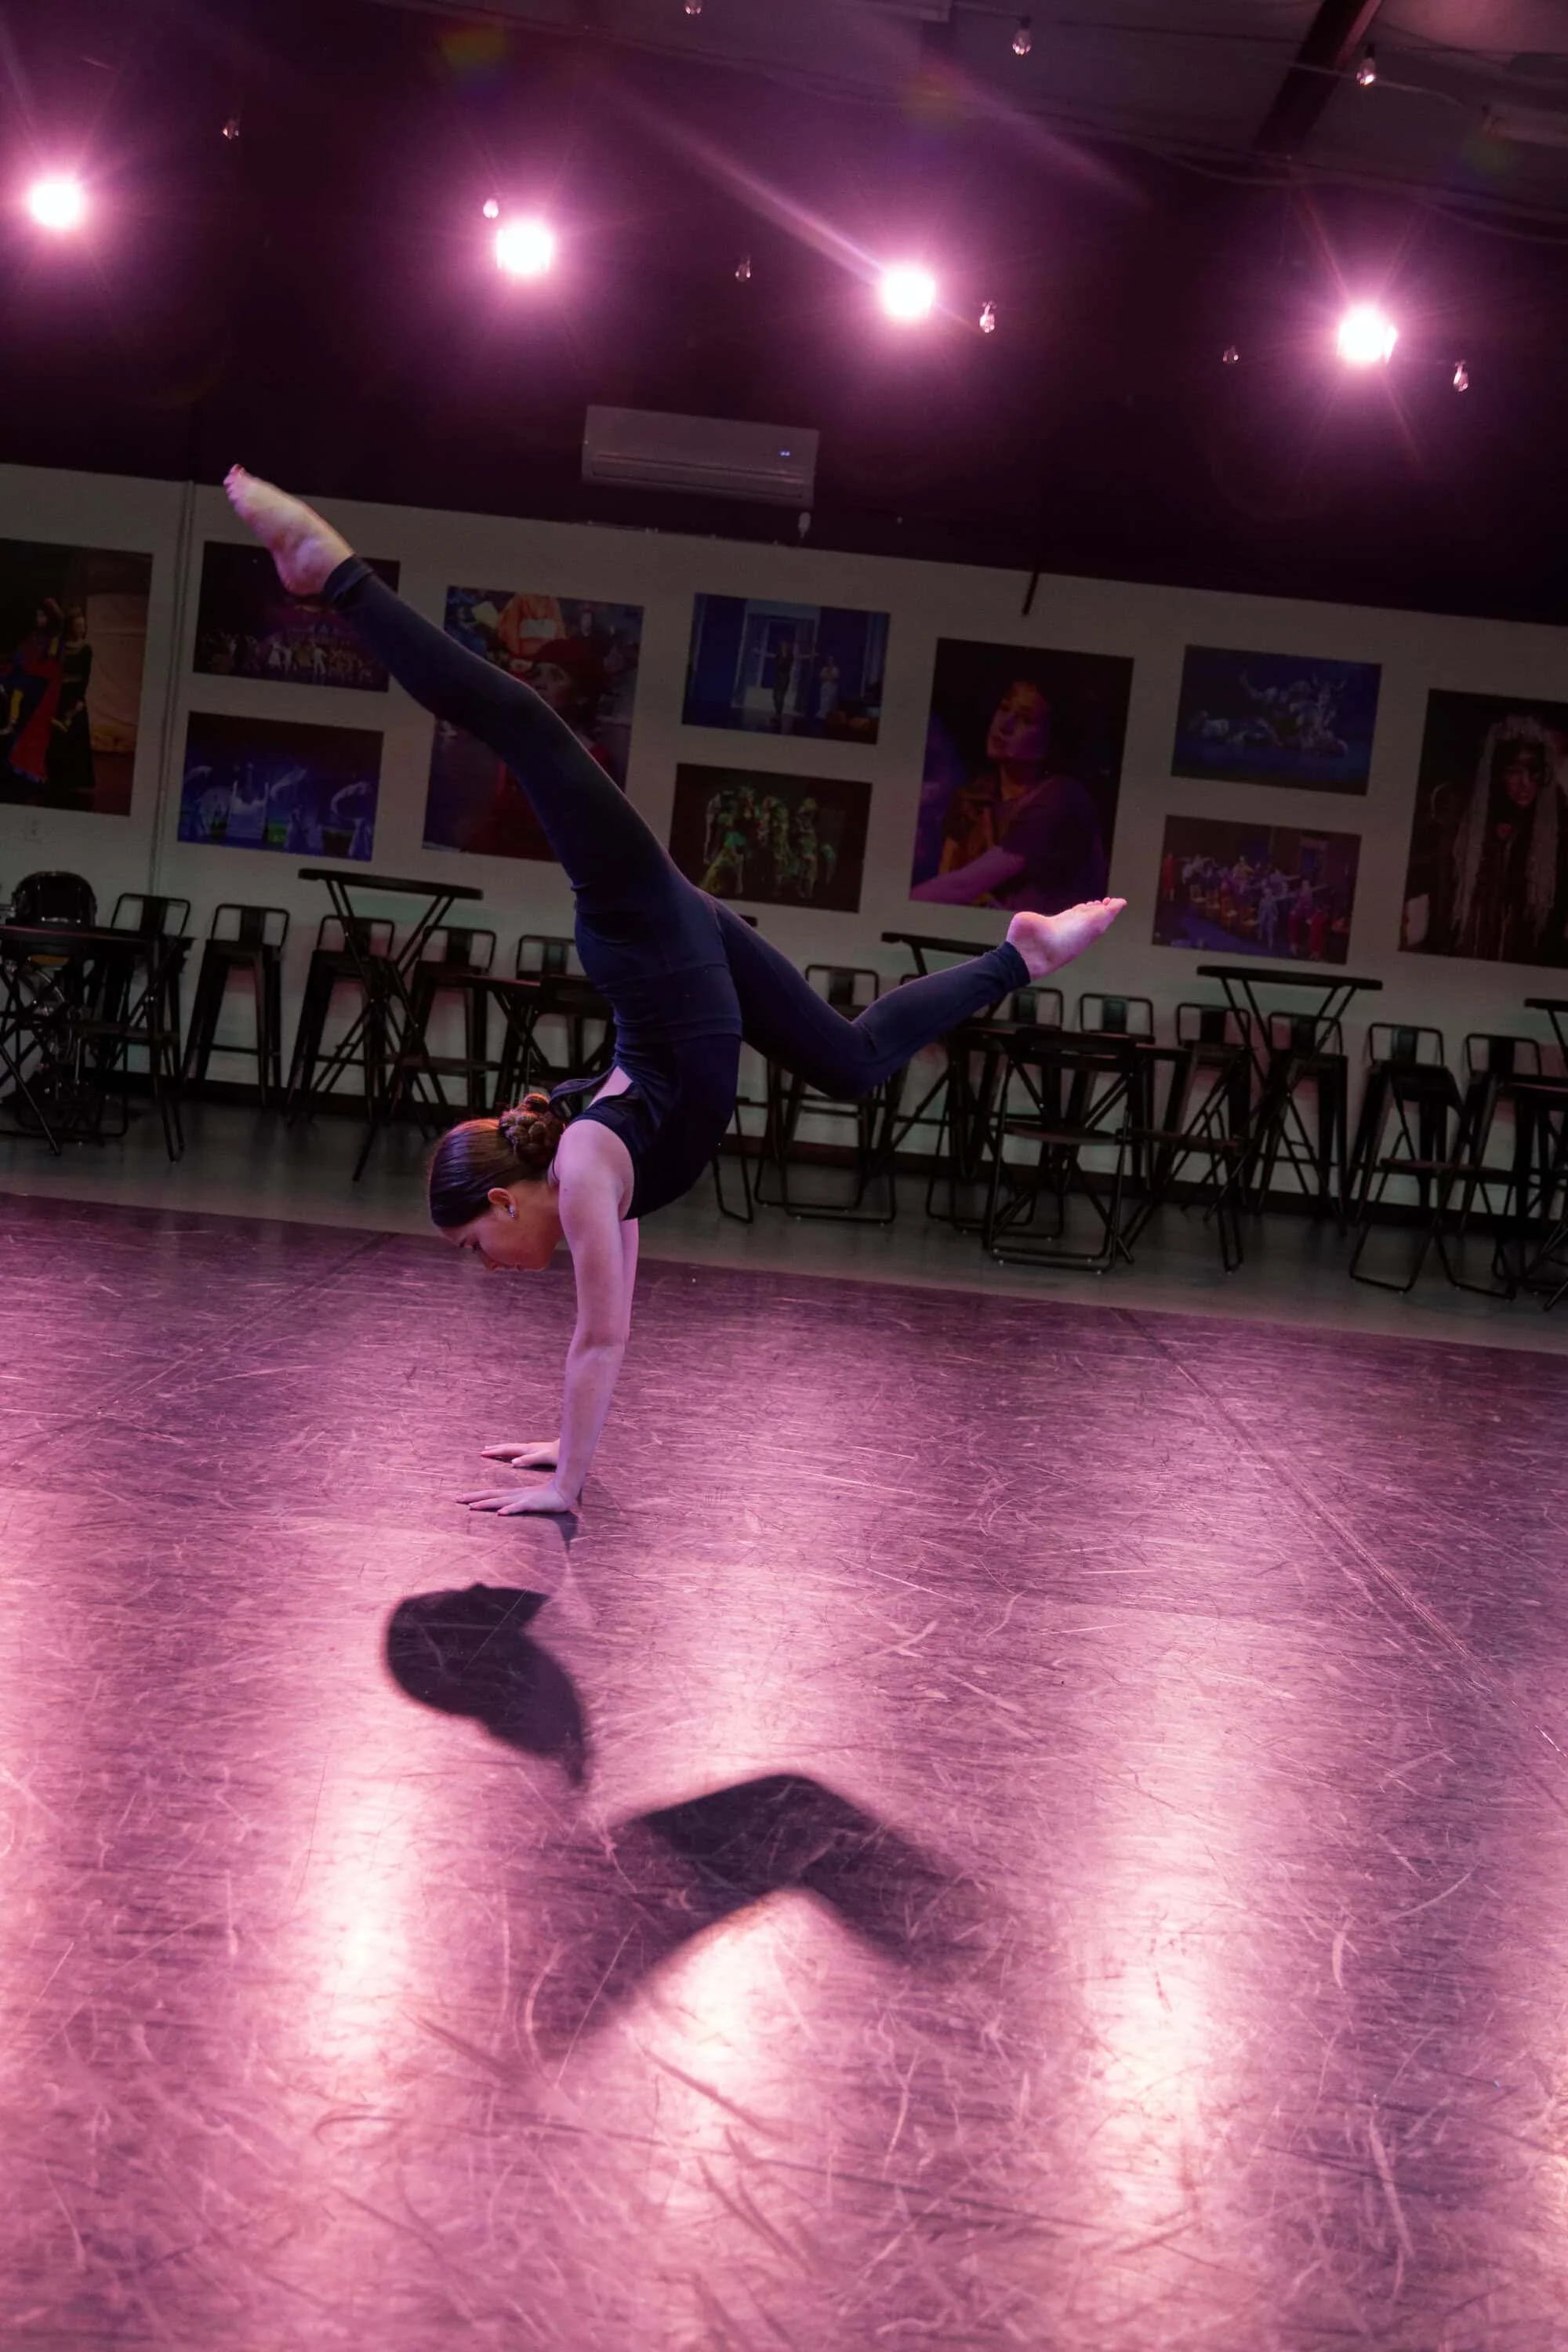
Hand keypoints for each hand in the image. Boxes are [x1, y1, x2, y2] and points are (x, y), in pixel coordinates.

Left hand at [458, 1481, 577, 1516]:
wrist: (564, 1492)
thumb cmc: (547, 1498)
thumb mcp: (528, 1503)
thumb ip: (516, 1506)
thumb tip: (501, 1511)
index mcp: (512, 1494)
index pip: (490, 1494)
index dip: (475, 1496)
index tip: (461, 1498)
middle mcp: (514, 1495)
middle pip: (490, 1496)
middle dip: (473, 1498)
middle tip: (456, 1499)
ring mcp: (522, 1499)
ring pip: (500, 1501)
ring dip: (486, 1504)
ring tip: (471, 1507)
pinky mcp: (531, 1504)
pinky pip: (518, 1508)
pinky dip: (509, 1509)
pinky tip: (500, 1513)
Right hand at [479, 1439, 559, 1469]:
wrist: (568, 1447)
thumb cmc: (557, 1455)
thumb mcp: (543, 1458)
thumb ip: (529, 1459)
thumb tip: (513, 1462)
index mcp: (527, 1450)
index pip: (507, 1450)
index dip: (495, 1452)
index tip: (483, 1453)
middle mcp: (527, 1447)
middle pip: (507, 1447)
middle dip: (494, 1449)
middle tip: (481, 1451)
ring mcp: (530, 1447)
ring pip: (511, 1446)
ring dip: (500, 1448)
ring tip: (489, 1449)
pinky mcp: (534, 1450)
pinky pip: (517, 1449)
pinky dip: (509, 1450)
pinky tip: (509, 1453)